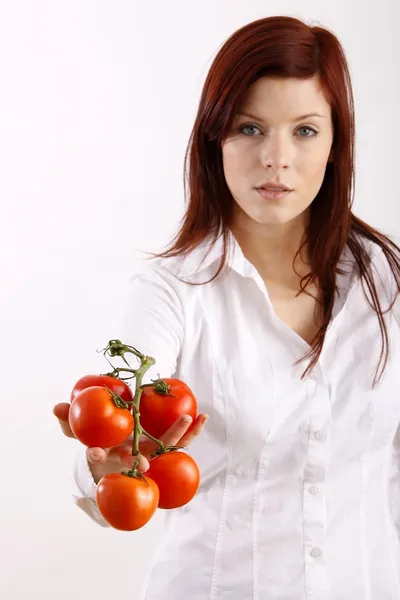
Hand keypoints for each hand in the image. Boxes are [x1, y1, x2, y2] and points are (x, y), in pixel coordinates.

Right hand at [53, 402, 208, 472]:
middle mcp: (132, 457)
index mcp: (110, 453)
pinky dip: (193, 429)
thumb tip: (55, 407)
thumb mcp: (82, 431)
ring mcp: (153, 453)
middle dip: (139, 461)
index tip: (92, 453)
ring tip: (189, 419)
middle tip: (143, 463)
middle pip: (137, 459)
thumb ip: (70, 421)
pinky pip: (182, 440)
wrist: (123, 455)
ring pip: (166, 448)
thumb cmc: (101, 441)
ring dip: (179, 435)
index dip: (95, 456)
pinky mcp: (167, 447)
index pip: (98, 457)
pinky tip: (204, 416)